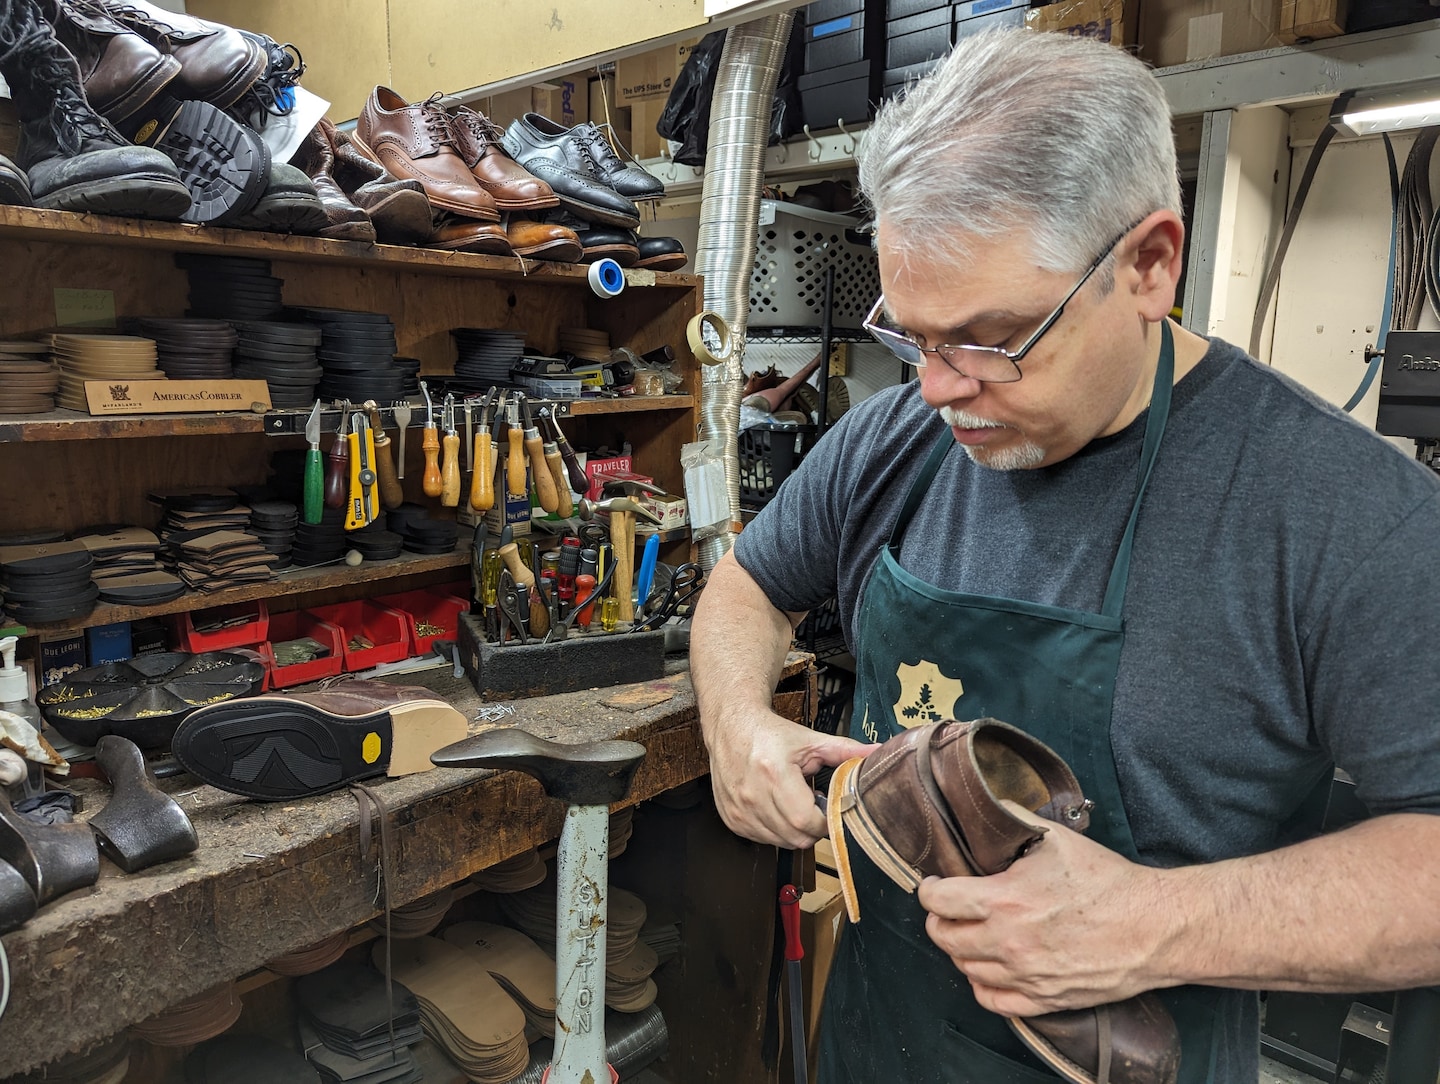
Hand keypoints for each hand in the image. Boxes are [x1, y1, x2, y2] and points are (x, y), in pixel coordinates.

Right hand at [706, 707, 874, 848]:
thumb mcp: (810, 740)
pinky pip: (763, 840)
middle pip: (796, 837)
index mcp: (774, 774)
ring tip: (795, 804)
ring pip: (780, 842)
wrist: (731, 728)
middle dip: (813, 827)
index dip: (825, 820)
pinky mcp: (732, 819)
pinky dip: (775, 831)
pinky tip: (778, 808)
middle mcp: (752, 795)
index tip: (829, 807)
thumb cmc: (770, 735)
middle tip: (814, 805)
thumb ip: (846, 751)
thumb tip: (878, 754)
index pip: (807, 821)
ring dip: (794, 830)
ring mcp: (739, 810)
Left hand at [918, 802, 1170, 1015]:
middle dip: (939, 919)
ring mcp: (1025, 976)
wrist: (1154, 927)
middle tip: (948, 909)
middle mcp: (1008, 943)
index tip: (932, 885)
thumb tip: (991, 807)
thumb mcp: (1058, 838)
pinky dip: (982, 984)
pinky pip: (994, 1001)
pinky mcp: (1044, 999)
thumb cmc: (1108, 882)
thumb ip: (1016, 820)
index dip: (928, 890)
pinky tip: (989, 968)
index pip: (938, 901)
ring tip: (970, 934)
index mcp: (1004, 901)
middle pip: (944, 937)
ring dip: (961, 950)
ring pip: (965, 969)